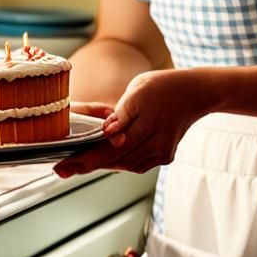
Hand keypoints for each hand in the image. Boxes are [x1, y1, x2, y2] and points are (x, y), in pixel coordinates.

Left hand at [55, 70, 200, 177]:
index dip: (84, 159)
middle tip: (61, 170)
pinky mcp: (164, 157)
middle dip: (86, 164)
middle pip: (115, 160)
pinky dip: (119, 161)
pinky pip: (136, 163)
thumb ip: (121, 113)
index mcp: (147, 126)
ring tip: (77, 163)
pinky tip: (104, 157)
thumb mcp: (138, 89)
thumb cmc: (163, 86)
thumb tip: (107, 132)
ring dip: (101, 163)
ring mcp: (161, 154)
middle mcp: (156, 145)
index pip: (109, 149)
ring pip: (124, 165)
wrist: (195, 93)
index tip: (63, 167)